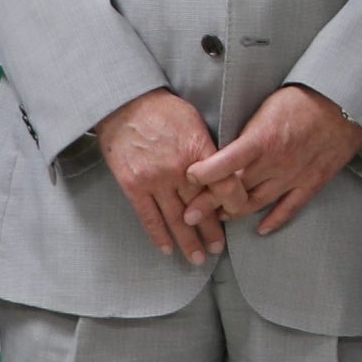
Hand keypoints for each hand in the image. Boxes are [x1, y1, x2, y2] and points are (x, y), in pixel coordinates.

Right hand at [97, 89, 227, 261]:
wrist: (124, 104)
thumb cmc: (164, 109)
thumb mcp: (196, 122)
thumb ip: (209, 150)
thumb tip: (226, 172)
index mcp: (198, 151)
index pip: (224, 185)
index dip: (234, 203)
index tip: (238, 213)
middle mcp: (178, 170)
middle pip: (200, 208)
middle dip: (211, 232)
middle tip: (219, 248)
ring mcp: (154, 180)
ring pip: (176, 218)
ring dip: (188, 241)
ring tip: (199, 257)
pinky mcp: (133, 186)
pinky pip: (148, 216)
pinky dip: (158, 235)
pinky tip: (168, 249)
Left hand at [189, 85, 361, 236]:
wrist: (345, 104)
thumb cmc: (304, 98)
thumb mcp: (267, 107)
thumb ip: (247, 133)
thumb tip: (224, 149)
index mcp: (261, 140)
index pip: (224, 164)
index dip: (203, 175)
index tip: (187, 178)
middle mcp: (275, 162)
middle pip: (234, 190)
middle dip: (208, 204)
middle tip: (188, 214)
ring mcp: (294, 176)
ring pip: (257, 203)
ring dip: (234, 213)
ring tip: (218, 218)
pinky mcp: (312, 183)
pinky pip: (289, 209)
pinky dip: (273, 221)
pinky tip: (260, 228)